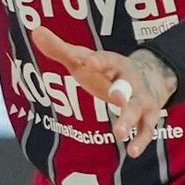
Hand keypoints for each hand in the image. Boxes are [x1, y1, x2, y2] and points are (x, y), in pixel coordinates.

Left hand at [33, 31, 176, 160]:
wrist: (149, 76)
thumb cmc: (106, 70)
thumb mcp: (84, 60)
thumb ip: (60, 49)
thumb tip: (35, 32)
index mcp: (114, 63)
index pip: (107, 60)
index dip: (99, 61)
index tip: (89, 62)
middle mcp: (130, 81)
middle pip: (125, 86)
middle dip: (121, 92)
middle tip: (115, 99)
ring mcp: (141, 99)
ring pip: (137, 109)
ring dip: (129, 121)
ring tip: (118, 134)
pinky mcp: (148, 116)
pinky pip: (146, 129)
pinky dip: (140, 140)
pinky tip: (131, 152)